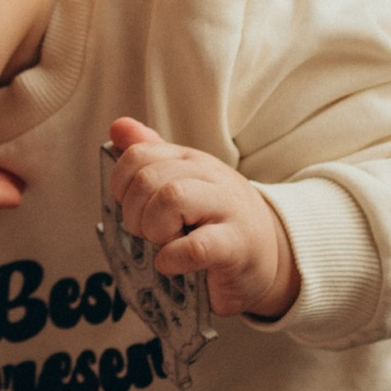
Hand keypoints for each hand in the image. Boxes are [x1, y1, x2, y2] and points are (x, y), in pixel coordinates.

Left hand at [105, 116, 298, 320]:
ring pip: (171, 198)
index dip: (122, 185)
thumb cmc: (216, 223)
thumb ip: (151, 156)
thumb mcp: (183, 184)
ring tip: (165, 243)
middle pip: (149, 178)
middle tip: (148, 233)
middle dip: (134, 212)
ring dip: (154, 229)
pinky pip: (194, 246)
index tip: (133, 207)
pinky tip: (171, 263)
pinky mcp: (237, 245)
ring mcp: (228, 208)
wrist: (272, 256)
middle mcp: (211, 177)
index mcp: (192, 161)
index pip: (138, 154)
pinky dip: (172, 257)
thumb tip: (118, 127)